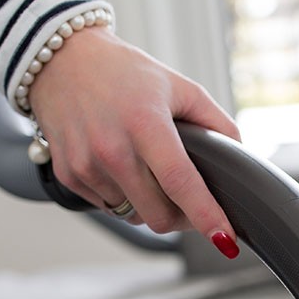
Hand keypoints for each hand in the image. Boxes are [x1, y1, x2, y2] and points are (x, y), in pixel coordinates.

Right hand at [27, 27, 241, 253]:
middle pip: (159, 216)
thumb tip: (239, 160)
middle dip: (182, 218)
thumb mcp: (179, 86)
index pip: (181, 182)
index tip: (225, 240)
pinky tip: (120, 165)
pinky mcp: (68, 174)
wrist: (59, 58)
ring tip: (147, 169)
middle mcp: (112, 148)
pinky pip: (109, 207)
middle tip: (189, 201)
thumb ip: (216, 123)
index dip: (206, 216)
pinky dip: (123, 197)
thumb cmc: (124, 72)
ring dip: (149, 205)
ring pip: (135, 216)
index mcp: (145, 124)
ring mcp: (86, 164)